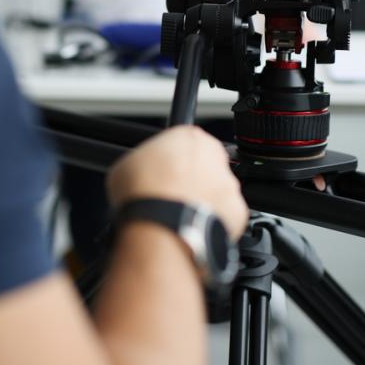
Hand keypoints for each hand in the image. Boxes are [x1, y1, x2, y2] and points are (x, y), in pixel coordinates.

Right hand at [107, 126, 248, 238]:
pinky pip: (225, 215)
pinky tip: (192, 227)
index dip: (171, 159)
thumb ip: (142, 162)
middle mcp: (214, 156)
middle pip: (204, 165)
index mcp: (188, 136)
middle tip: (170, 195)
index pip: (184, 141)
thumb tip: (138, 173)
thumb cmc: (144, 195)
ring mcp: (228, 184)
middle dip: (191, 179)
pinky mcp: (238, 211)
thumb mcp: (126, 165)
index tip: (164, 171)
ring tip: (179, 216)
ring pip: (217, 191)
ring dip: (202, 201)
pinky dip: (212, 222)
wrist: (161, 228)